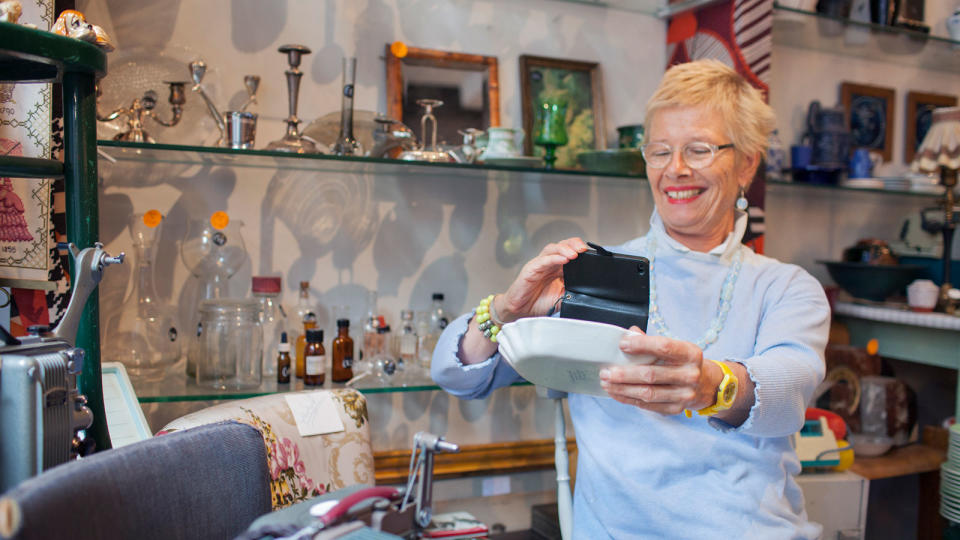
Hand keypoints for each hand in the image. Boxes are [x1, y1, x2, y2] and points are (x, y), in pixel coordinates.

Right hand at [497, 238, 587, 321]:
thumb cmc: (539, 302)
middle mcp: (549, 263)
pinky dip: (553, 258)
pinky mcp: (531, 269)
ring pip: (553, 249)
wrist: (521, 311)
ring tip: (575, 253)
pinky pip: (543, 261)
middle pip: (562, 245)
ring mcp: (540, 265)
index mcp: (558, 268)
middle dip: (574, 244)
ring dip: (565, 249)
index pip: (570, 251)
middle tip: (583, 249)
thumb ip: (573, 292)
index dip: (579, 249)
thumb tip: (589, 291)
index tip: (591, 254)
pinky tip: (563, 259)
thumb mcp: (562, 298)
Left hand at [599, 326, 722, 414]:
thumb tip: (629, 334)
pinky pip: (648, 405)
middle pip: (651, 374)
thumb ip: (651, 341)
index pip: (663, 347)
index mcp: (690, 353)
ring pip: (648, 393)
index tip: (622, 344)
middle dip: (625, 374)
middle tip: (606, 372)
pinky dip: (629, 399)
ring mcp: (685, 394)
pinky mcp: (676, 408)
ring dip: (623, 389)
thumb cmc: (682, 362)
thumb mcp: (675, 347)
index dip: (641, 345)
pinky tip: (616, 394)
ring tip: (606, 384)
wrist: (706, 384)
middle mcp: (690, 374)